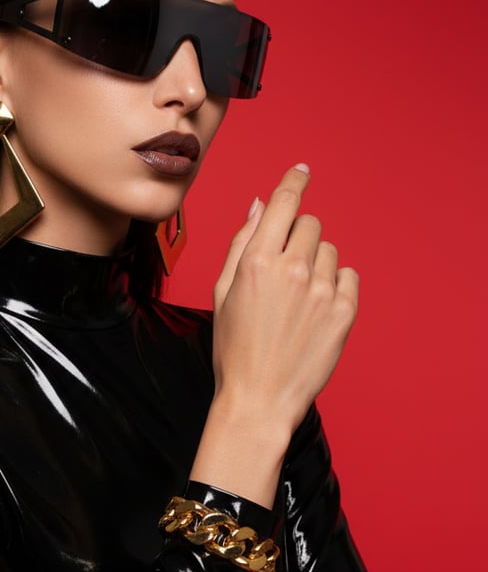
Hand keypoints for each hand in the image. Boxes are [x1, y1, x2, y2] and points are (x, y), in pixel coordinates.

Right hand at [191, 165, 357, 506]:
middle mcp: (292, 270)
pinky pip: (348, 277)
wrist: (258, 400)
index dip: (293, 182)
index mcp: (256, 262)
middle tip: (284, 273)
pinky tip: (316, 310)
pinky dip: (335, 286)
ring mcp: (321, 291)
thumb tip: (261, 205)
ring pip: (329, 251)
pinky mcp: (343, 312)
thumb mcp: (223, 291)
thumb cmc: (233, 349)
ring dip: (316, 265)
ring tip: (297, 300)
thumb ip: (243, 243)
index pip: (283, 203)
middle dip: (297, 239)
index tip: (301, 171)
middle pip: (309, 225)